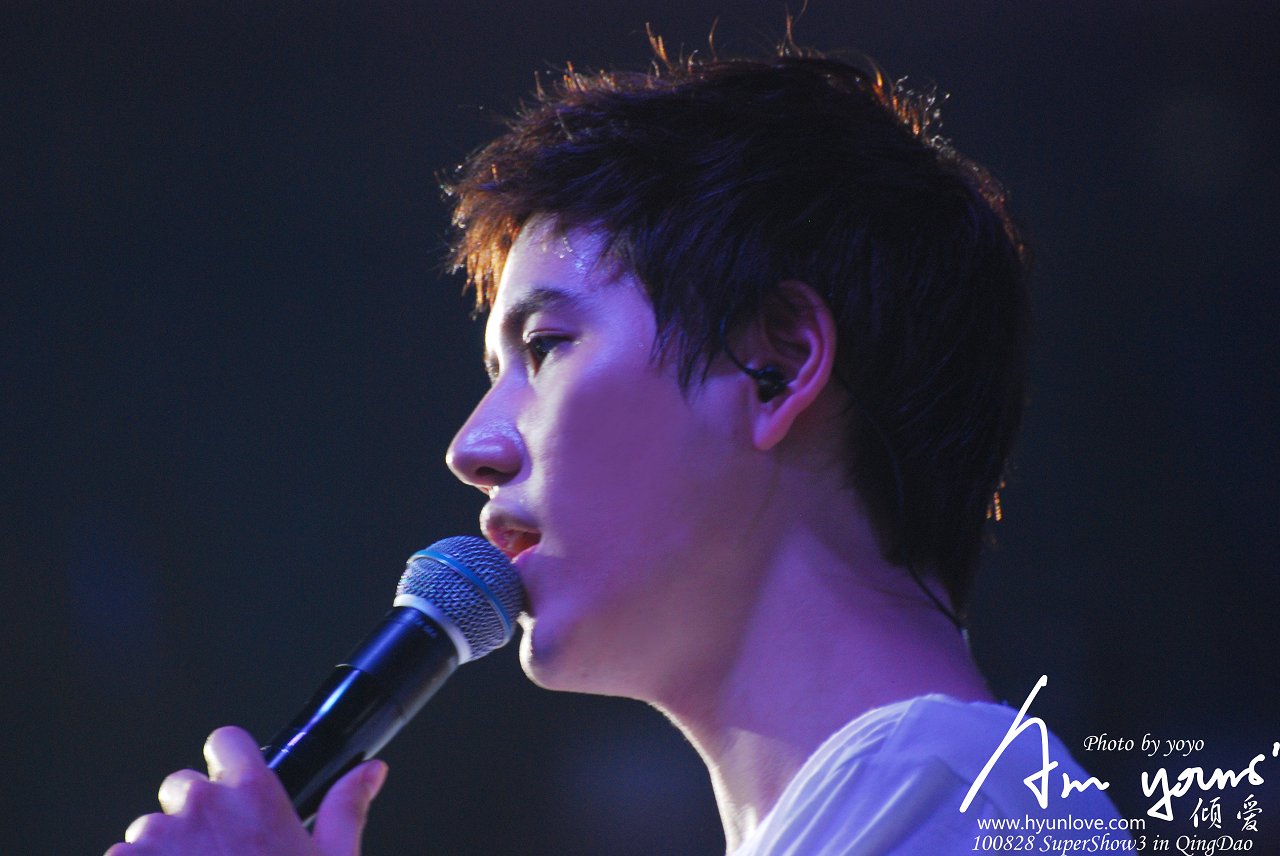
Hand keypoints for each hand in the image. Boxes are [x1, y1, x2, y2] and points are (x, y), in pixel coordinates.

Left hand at [104, 726, 386, 855]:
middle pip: (183, 785)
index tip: (233, 787)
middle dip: (195, 813)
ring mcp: (157, 838)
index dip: (228, 764)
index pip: (226, 742)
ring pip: (150, 827)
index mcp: (254, 795)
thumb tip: (370, 772)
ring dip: (164, 850)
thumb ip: (347, 807)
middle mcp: (202, 805)